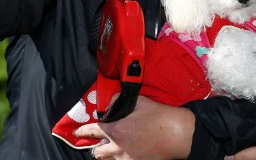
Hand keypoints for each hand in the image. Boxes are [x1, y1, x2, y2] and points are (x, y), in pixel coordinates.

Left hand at [75, 96, 193, 159]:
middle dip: (96, 148)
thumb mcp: (139, 102)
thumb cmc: (160, 117)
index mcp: (115, 130)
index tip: (77, 133)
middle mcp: (117, 147)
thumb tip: (110, 101)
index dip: (82, 132)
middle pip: (98, 153)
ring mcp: (127, 159)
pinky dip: (122, 159)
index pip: (91, 131)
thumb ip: (120, 101)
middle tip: (99, 144)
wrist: (179, 135)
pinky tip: (128, 154)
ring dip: (108, 155)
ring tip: (113, 150)